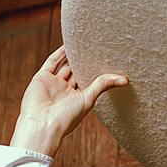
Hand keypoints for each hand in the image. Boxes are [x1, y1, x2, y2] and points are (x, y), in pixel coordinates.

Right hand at [10, 45, 125, 157]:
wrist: (42, 124)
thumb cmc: (66, 118)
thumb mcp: (88, 99)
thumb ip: (103, 85)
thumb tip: (125, 79)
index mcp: (77, 99)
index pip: (88, 81)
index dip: (96, 71)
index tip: (108, 59)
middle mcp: (65, 91)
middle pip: (76, 72)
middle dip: (84, 61)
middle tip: (97, 46)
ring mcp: (53, 84)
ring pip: (64, 66)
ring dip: (72, 55)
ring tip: (83, 42)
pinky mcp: (41, 78)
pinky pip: (52, 62)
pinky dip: (59, 53)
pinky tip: (68, 44)